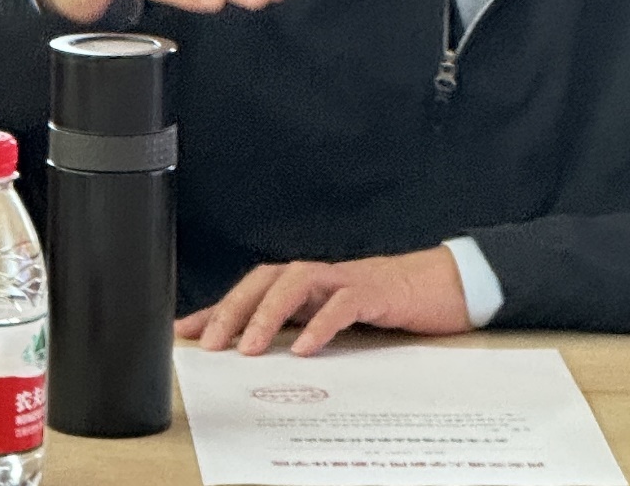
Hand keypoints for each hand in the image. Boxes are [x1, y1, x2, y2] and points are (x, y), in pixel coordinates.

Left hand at [174, 248, 472, 356]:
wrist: (446, 286)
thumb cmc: (388, 303)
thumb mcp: (336, 318)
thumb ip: (301, 327)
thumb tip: (258, 354)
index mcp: (308, 284)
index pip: (252, 290)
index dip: (217, 309)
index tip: (184, 333)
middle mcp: (321, 276)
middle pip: (266, 277)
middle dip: (233, 308)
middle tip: (211, 344)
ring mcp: (347, 278)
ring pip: (298, 281)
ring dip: (268, 313)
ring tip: (250, 348)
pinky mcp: (377, 290)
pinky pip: (344, 302)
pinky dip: (321, 324)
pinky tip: (305, 348)